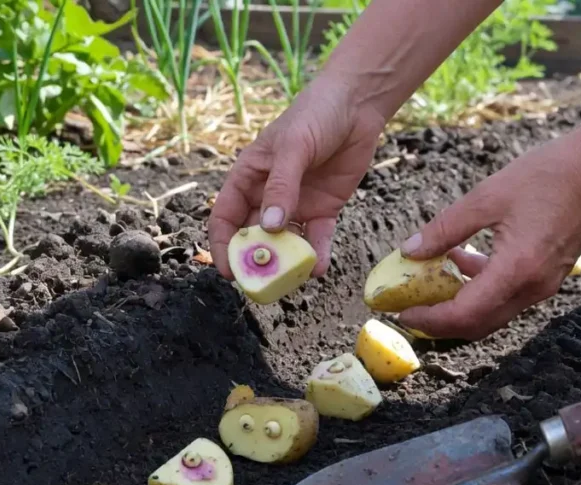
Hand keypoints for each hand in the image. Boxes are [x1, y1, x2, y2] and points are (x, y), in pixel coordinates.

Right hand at [207, 74, 386, 278]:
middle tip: (261, 284)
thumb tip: (270, 227)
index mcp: (248, 177)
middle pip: (252, 236)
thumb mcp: (293, 147)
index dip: (222, 245)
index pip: (225, 217)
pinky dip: (317, 255)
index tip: (229, 270)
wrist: (357, 105)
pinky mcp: (323, 209)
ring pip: (284, 243)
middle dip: (255, 261)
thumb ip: (281, 187)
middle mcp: (267, 196)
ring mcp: (295, 205)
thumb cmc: (315, 115)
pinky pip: (316, 238)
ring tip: (292, 280)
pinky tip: (319, 268)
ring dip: (286, 263)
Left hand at [394, 133, 580, 339]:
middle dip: (439, 323)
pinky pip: (507, 296)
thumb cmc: (550, 174)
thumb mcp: (487, 197)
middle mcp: (532, 288)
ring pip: (492, 313)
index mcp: (516, 271)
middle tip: (408, 309)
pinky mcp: (548, 275)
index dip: (429, 320)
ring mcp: (544, 285)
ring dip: (458, 306)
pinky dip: (479, 289)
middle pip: (477, 324)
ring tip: (427, 284)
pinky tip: (461, 259)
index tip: (401, 313)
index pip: (464, 315)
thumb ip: (445, 228)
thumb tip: (409, 250)